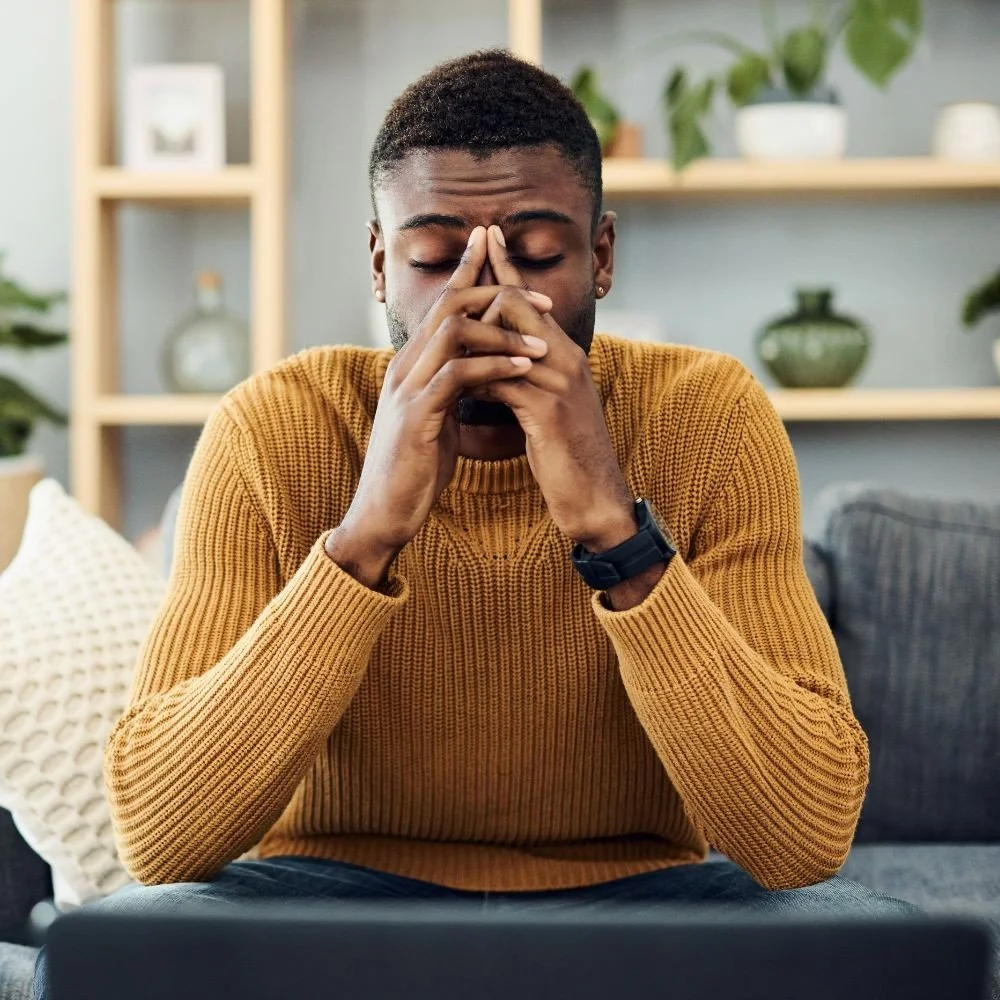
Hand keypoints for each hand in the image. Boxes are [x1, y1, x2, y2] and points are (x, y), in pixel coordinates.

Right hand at [326, 226, 552, 587]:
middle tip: (541, 297)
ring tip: (541, 343)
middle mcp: (405, 367)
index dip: (470, 273)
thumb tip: (477, 371)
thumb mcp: (436, 418)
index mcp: (411, 365)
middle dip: (495, 291)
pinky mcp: (416, 416)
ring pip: (453, 331)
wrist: (385, 512)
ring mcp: (407, 389)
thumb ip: (450, 389)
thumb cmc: (415, 469)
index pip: (440, 304)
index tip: (501, 254)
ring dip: (503, 332)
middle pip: (447, 303)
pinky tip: (523, 368)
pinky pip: (457, 375)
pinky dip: (494, 367)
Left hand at [477, 225, 636, 552]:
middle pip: (516, 303)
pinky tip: (460, 386)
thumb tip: (491, 364)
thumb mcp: (546, 409)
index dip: (507, 266)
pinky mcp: (549, 412)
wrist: (595, 498)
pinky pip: (503, 380)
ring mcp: (560, 383)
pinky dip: (477, 379)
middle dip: (482, 294)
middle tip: (459, 289)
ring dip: (472, 336)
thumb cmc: (567, 455)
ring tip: (447, 338)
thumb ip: (525, 380)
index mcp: (565, 355)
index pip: (531, 298)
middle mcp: (566, 359)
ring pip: (507, 336)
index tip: (485, 237)